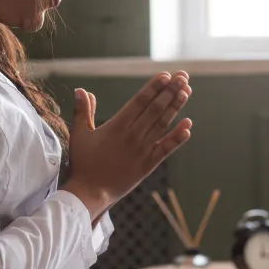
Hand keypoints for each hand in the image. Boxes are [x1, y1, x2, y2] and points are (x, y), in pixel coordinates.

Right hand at [62, 72, 192, 218]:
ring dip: (175, 107)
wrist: (90, 193)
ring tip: (187, 91)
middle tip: (182, 76)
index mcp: (117, 126)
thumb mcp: (79, 134)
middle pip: (155, 109)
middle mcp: (133, 135)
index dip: (154, 87)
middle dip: (170, 91)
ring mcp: (142, 150)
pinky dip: (178, 137)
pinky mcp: (148, 164)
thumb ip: (82, 111)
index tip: (165, 75)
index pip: (139, 101)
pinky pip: (166, 148)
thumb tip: (80, 90)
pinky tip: (188, 125)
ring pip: (163, 124)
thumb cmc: (83, 163)